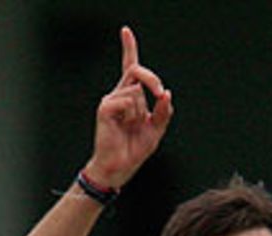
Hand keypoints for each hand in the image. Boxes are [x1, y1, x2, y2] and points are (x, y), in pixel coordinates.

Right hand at [85, 25, 173, 190]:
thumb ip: (163, 112)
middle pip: (136, 70)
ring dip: (141, 111)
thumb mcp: (156, 131)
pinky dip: (132, 115)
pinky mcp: (105, 107)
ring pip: (136, 91)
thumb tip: (166, 93)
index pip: (130, 68)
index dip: (128, 48)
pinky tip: (124, 126)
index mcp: (130, 97)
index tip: (125, 31)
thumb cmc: (134, 150)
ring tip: (131, 127)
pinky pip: (128, 101)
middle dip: (152, 79)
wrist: (119, 168)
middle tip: (160, 95)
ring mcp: (111, 100)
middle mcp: (119, 94)